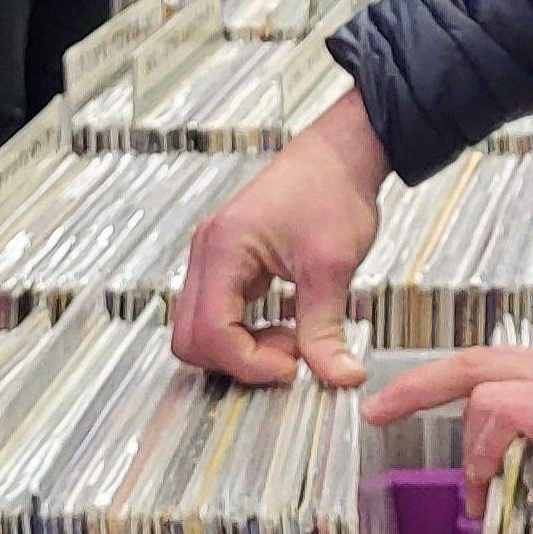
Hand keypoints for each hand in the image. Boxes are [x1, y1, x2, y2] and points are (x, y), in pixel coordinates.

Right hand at [173, 91, 390, 384]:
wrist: (340, 155)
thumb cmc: (332, 190)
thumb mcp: (333, 266)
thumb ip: (326, 328)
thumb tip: (338, 377)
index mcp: (223, 249)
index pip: (210, 331)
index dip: (249, 362)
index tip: (292, 368)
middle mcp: (207, 253)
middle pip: (192, 338)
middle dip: (239, 360)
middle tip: (290, 356)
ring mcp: (213, 258)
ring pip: (201, 330)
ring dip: (242, 349)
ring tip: (292, 339)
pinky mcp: (227, 264)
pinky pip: (218, 314)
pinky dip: (247, 333)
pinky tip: (286, 326)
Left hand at [367, 347, 532, 533]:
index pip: (500, 368)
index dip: (448, 382)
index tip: (405, 404)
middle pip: (477, 359)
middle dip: (420, 385)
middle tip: (377, 412)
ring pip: (484, 383)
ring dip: (468, 439)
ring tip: (477, 491)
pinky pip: (507, 408)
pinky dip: (490, 446)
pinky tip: (499, 484)